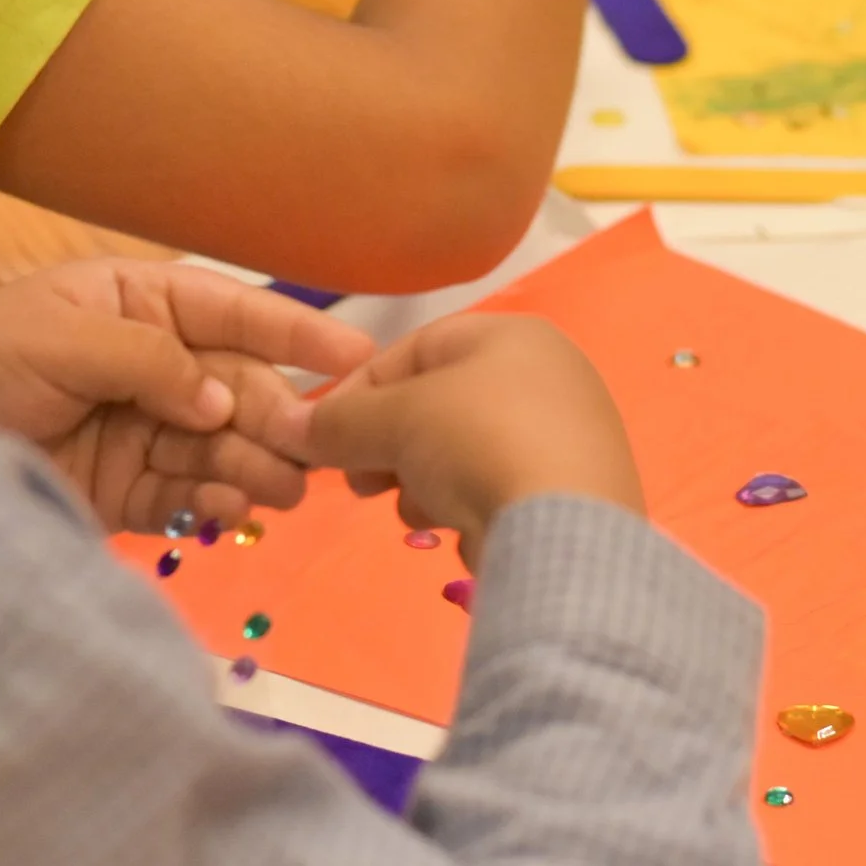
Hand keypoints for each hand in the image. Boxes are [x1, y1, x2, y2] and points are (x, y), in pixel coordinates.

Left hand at [0, 260, 373, 534]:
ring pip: (225, 447)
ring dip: (256, 466)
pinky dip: (216, 504)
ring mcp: (143, 432)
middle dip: (276, 414)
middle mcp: (152, 366)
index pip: (231, 312)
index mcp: (135, 305)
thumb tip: (218, 400)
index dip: (294, 332)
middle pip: (239, 388)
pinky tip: (230, 511)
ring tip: (278, 489)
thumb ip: (143, 361)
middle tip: (309, 446)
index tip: (354, 354)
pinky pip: (190, 497)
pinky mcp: (127, 493)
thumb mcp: (52, 339)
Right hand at [266, 314, 642, 566]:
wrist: (564, 529)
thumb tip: (293, 428)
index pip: (412, 351)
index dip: (357, 392)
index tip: (319, 436)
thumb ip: (338, 421)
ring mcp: (566, 436)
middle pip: (437, 406)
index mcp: (510, 335)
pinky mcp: (572, 492)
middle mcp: (547, 375)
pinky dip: (469, 506)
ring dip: (424, 483)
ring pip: (462, 453)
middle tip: (362, 483)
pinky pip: (497, 490)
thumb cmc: (477, 443)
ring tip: (419, 509)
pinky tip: (462, 530)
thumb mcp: (393, 420)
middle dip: (390, 446)